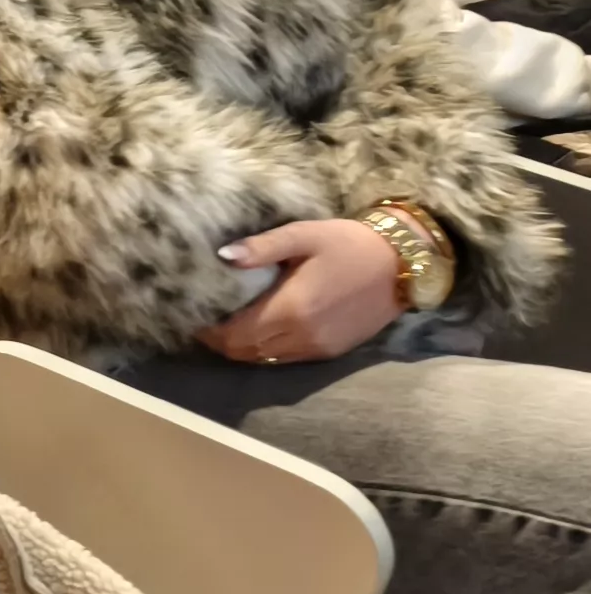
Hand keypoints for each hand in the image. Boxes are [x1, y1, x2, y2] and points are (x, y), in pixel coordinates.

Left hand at [199, 218, 406, 364]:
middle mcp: (303, 336)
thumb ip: (260, 248)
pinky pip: (289, 358)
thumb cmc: (347, 243)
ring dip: (244, 348)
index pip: (236, 335)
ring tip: (227, 325)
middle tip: (204, 321)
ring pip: (268, 358)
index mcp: (291, 309)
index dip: (209, 332)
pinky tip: (261, 328)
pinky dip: (269, 349)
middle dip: (222, 341)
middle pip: (247, 351)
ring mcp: (320, 347)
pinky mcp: (334, 351)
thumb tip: (221, 255)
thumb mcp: (302, 235)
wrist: (401, 263)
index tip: (192, 317)